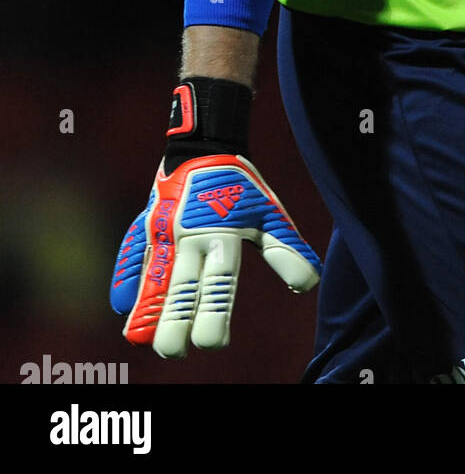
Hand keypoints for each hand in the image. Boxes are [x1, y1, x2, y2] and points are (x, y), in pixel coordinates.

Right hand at [111, 153, 320, 356]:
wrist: (207, 145)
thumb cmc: (241, 188)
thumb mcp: (268, 216)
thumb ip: (285, 250)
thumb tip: (309, 285)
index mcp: (223, 235)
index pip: (218, 283)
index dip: (214, 314)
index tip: (212, 345)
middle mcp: (190, 235)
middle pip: (182, 285)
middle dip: (175, 320)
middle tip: (173, 352)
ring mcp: (164, 230)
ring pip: (154, 274)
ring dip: (147, 307)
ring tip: (138, 338)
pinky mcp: (147, 224)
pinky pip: (133, 252)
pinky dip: (126, 276)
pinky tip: (121, 305)